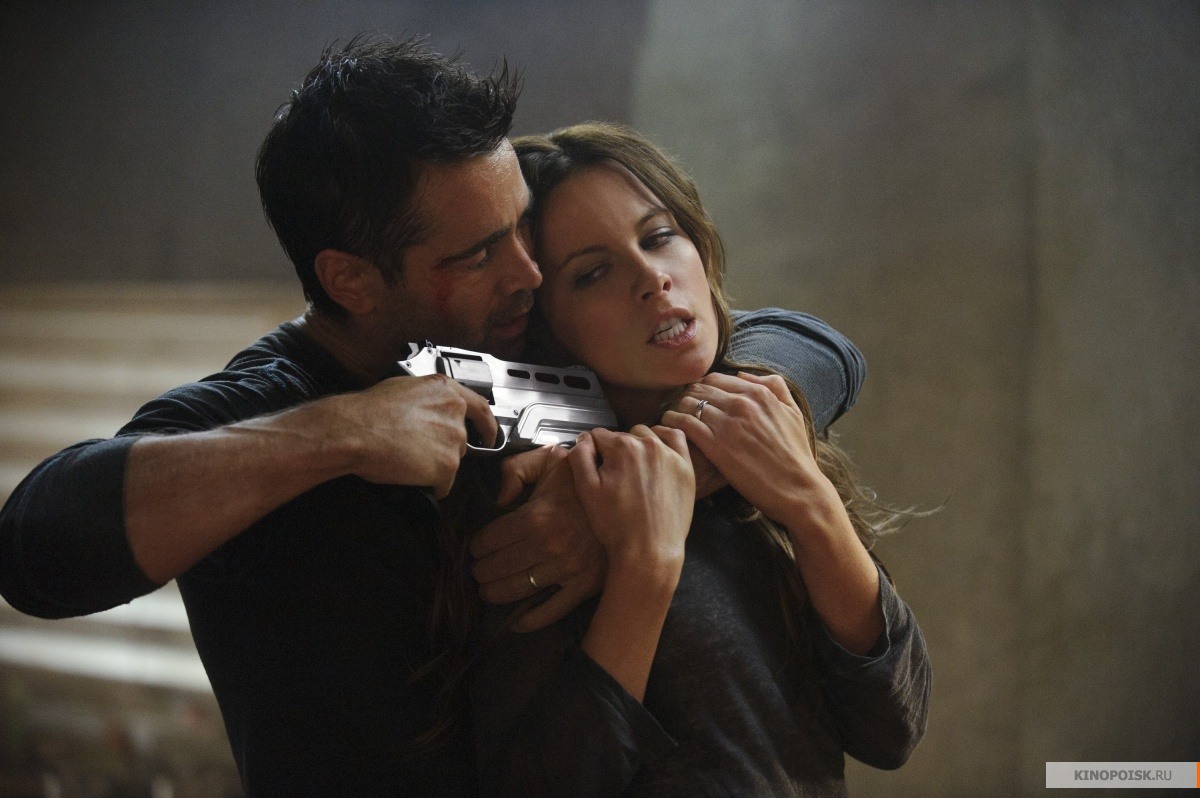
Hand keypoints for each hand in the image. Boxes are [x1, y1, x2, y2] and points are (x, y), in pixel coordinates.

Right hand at [332, 374, 497, 497]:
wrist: (355, 430)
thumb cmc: (368, 411)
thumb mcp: (403, 387)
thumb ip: (427, 397)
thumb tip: (427, 405)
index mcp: (446, 391)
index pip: (481, 408)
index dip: (488, 426)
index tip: (490, 436)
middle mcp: (455, 413)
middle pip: (461, 440)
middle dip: (442, 448)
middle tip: (416, 449)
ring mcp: (454, 440)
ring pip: (451, 462)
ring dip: (434, 465)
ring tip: (407, 459)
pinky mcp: (447, 466)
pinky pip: (444, 484)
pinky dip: (431, 485)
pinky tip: (410, 476)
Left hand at [469, 446, 605, 631]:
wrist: (631, 501)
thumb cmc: (588, 481)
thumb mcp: (551, 459)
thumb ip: (516, 468)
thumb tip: (499, 497)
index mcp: (536, 516)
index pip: (490, 540)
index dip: (478, 546)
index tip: (476, 549)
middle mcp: (549, 546)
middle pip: (499, 567)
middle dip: (482, 571)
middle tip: (477, 572)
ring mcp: (567, 568)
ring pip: (518, 589)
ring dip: (496, 593)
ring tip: (488, 591)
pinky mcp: (584, 585)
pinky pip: (551, 610)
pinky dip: (530, 620)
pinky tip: (515, 621)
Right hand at [566, 425, 694, 566]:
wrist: (650, 551)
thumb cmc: (617, 525)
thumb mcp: (586, 490)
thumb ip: (580, 456)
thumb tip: (584, 438)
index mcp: (622, 447)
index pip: (598, 436)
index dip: (593, 452)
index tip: (595, 469)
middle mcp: (648, 445)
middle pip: (623, 435)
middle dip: (616, 450)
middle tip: (615, 477)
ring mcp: (670, 455)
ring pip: (647, 435)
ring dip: (638, 445)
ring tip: (634, 471)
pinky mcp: (685, 467)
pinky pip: (676, 438)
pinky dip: (665, 439)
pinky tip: (657, 451)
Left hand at [661, 372, 833, 526]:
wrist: (799, 490)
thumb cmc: (796, 456)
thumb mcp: (793, 413)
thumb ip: (774, 387)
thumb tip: (744, 376)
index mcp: (759, 394)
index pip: (716, 379)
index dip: (701, 388)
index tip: (694, 398)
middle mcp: (742, 404)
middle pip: (699, 389)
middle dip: (685, 396)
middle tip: (677, 408)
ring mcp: (728, 424)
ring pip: (688, 403)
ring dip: (675, 409)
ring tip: (670, 419)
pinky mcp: (716, 446)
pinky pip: (683, 424)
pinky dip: (672, 423)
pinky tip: (667, 430)